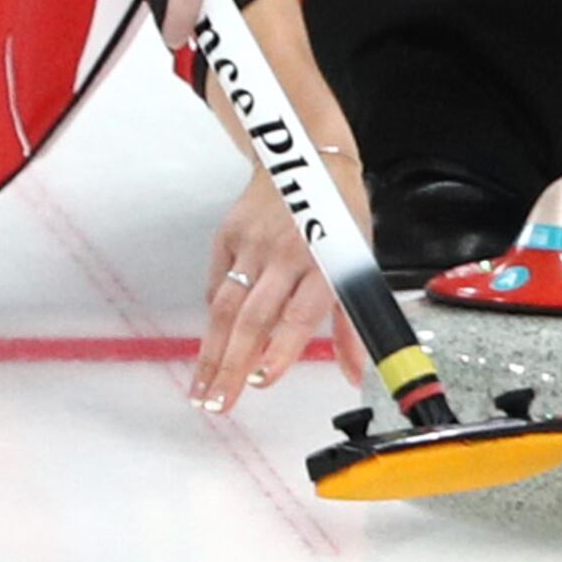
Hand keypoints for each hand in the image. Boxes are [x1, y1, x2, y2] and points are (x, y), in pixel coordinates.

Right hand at [191, 155, 364, 412]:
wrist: (308, 157)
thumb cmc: (340, 215)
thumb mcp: (359, 261)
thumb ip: (352, 323)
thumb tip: (356, 373)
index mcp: (324, 260)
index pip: (299, 312)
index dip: (281, 348)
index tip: (265, 380)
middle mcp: (285, 253)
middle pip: (253, 317)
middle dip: (233, 365)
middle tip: (220, 403)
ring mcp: (251, 244)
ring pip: (226, 306)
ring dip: (212, 352)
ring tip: (202, 391)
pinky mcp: (228, 236)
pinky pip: (217, 285)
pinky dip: (215, 319)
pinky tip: (210, 349)